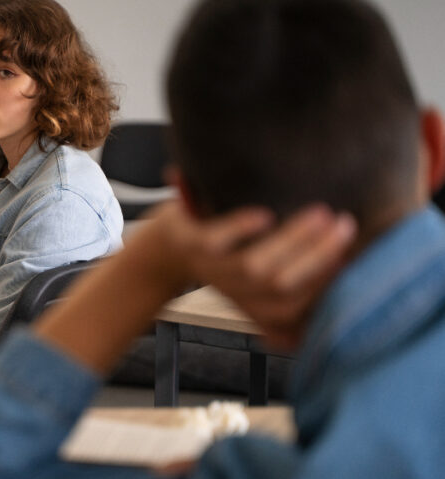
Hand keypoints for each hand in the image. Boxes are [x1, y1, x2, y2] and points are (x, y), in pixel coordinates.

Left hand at [138, 201, 355, 350]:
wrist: (163, 252)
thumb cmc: (224, 258)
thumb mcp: (257, 278)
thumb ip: (295, 280)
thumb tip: (351, 264)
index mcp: (257, 304)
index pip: (300, 304)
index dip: (329, 281)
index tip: (355, 252)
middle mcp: (236, 292)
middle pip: (284, 286)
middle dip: (320, 255)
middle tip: (345, 223)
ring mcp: (212, 270)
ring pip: (256, 266)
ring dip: (292, 239)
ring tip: (319, 213)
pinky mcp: (191, 247)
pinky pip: (217, 242)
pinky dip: (240, 228)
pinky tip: (265, 215)